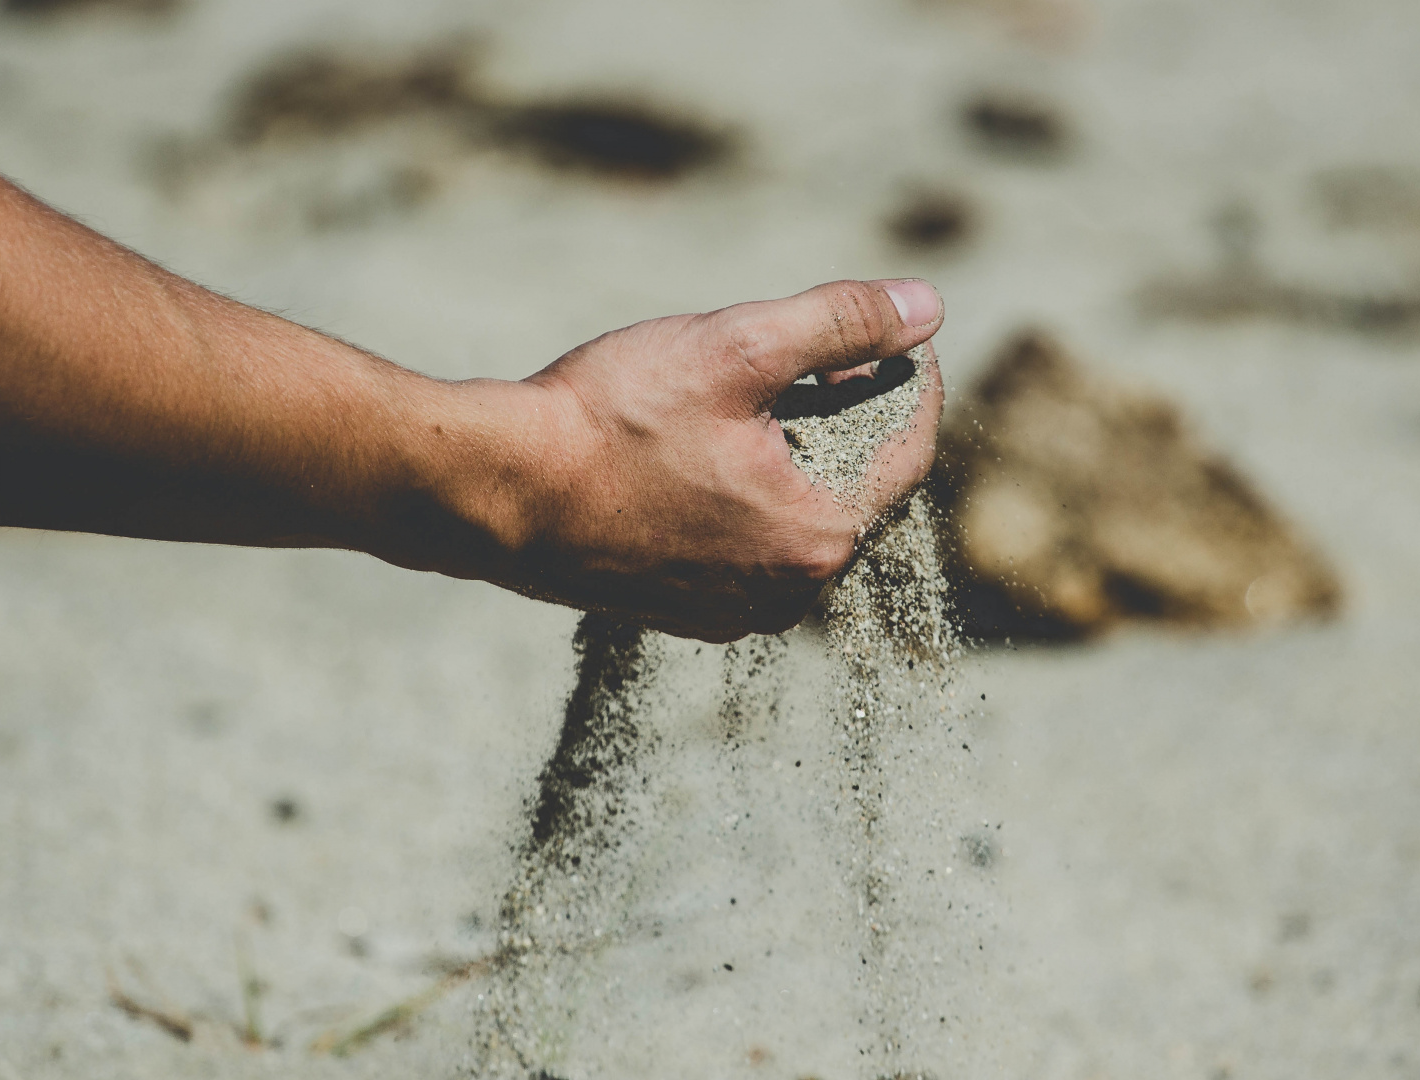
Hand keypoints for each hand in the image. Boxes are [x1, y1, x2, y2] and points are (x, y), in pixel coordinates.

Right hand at [440, 279, 944, 641]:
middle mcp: (789, 595)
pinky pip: (745, 546)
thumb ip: (839, 325)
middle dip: (850, 416)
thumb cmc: (609, 420)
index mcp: (820, 536)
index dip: (911, 379)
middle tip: (825, 355)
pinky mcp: (682, 612)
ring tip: (760, 395)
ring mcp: (733, 612)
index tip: (897, 331)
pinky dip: (744, 494)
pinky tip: (704, 448)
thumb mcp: (736, 348)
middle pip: (854, 487)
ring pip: (796, 517)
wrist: (491, 494)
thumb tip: (927, 306)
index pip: (908, 451)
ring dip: (796, 455)